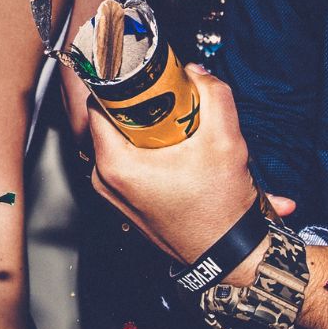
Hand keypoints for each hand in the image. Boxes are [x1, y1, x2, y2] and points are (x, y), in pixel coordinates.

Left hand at [87, 65, 260, 266]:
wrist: (229, 256)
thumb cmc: (221, 210)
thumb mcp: (226, 141)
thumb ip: (213, 95)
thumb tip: (196, 72)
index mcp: (115, 164)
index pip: (97, 103)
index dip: (120, 84)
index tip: (140, 76)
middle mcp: (105, 181)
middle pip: (110, 124)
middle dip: (137, 107)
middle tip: (164, 98)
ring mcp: (113, 194)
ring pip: (121, 144)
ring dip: (145, 130)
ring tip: (174, 126)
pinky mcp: (125, 203)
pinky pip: (128, 164)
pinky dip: (147, 152)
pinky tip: (174, 150)